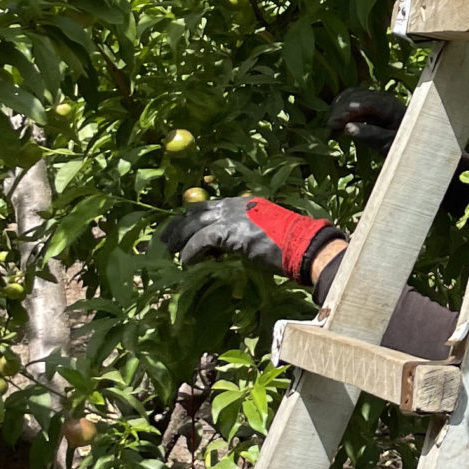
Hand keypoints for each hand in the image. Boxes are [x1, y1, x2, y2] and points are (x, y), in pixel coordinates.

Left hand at [159, 196, 334, 281]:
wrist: (304, 245)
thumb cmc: (292, 244)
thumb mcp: (265, 232)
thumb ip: (244, 235)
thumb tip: (228, 250)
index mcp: (242, 203)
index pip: (207, 207)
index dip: (190, 219)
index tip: (180, 231)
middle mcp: (233, 206)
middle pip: (195, 212)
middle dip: (177, 226)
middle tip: (164, 240)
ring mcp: (230, 217)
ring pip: (193, 225)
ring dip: (179, 241)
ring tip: (170, 254)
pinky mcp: (228, 232)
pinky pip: (200, 242)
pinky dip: (190, 253)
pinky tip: (185, 264)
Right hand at [326, 87, 405, 152]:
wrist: (416, 144)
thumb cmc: (406, 145)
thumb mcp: (390, 145)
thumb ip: (372, 136)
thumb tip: (348, 128)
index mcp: (390, 106)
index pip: (364, 102)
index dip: (345, 112)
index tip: (332, 125)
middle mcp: (382, 97)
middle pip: (354, 96)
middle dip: (338, 112)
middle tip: (328, 132)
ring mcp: (376, 98)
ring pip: (349, 96)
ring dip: (337, 110)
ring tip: (330, 129)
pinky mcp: (370, 102)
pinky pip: (350, 99)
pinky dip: (340, 109)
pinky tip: (335, 123)